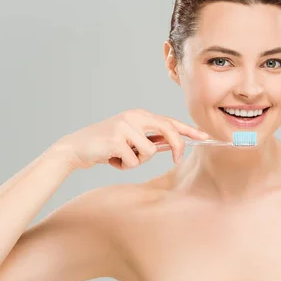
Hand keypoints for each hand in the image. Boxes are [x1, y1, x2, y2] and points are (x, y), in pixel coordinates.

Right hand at [53, 109, 208, 169]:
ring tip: (121, 157)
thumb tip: (173, 144)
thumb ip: (150, 138)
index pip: (169, 121)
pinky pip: (133, 161)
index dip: (188, 130)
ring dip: (137, 161)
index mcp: (139, 115)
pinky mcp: (116, 140)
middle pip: (168, 131)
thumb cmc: (106, 145)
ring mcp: (124, 127)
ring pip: (150, 152)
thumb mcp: (130, 138)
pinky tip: (111, 159)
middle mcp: (134, 117)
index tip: (204, 136)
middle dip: (176, 148)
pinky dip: (124, 166)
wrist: (76, 148)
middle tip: (177, 160)